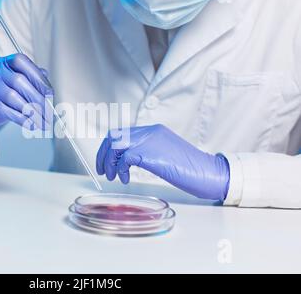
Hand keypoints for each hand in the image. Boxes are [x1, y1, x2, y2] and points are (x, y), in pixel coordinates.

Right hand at [0, 54, 52, 145]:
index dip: (37, 76)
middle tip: (49, 112)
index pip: (21, 61)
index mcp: (2, 62)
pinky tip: (31, 124)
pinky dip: (22, 119)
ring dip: (31, 111)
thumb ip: (30, 82)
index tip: (50, 92)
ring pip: (13, 97)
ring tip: (43, 121)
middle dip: (37, 98)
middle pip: (19, 81)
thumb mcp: (15, 89)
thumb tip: (48, 84)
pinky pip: (6, 111)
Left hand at [96, 125, 229, 200]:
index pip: (121, 132)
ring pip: (115, 144)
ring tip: (113, 177)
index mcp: (152, 130)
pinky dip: (120, 169)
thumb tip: (127, 161)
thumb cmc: (189, 168)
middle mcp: (149, 131)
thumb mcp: (164, 155)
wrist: (207, 172)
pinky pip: (124, 157)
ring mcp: (149, 140)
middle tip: (102, 170)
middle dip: (103, 154)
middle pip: (113, 135)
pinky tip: (125, 179)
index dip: (108, 147)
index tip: (105, 162)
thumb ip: (146, 152)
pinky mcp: (149, 153)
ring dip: (109, 162)